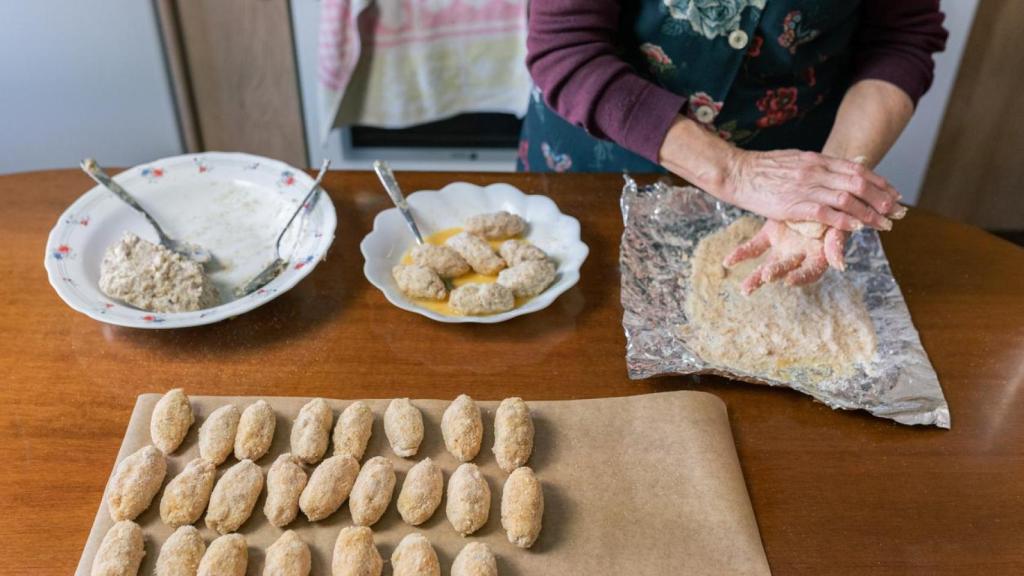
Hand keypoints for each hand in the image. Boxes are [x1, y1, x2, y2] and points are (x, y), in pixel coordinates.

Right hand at [721, 149, 900, 231]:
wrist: (736, 171)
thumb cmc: (760, 168)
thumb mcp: (793, 160)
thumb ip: (813, 167)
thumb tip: (829, 172)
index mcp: (816, 160)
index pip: (857, 169)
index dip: (879, 182)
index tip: (893, 193)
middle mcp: (816, 171)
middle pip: (859, 183)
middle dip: (882, 198)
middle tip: (896, 211)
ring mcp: (805, 188)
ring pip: (848, 199)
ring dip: (869, 213)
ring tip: (883, 224)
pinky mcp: (793, 205)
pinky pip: (826, 214)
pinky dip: (845, 221)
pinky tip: (857, 228)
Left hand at [723, 219, 847, 294]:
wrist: (822, 193)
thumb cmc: (838, 210)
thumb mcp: (839, 222)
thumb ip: (837, 241)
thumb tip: (839, 265)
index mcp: (819, 255)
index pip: (811, 271)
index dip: (802, 277)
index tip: (789, 280)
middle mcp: (800, 255)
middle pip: (787, 269)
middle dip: (776, 273)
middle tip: (765, 276)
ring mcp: (784, 247)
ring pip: (768, 264)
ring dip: (756, 278)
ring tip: (745, 289)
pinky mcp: (770, 236)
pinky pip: (754, 247)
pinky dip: (741, 254)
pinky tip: (728, 262)